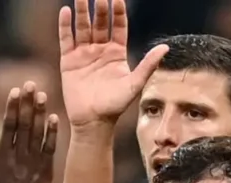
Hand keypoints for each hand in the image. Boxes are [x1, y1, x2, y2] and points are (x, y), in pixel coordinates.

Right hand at [0, 82, 58, 182]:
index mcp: (2, 155)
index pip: (8, 125)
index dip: (13, 107)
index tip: (16, 91)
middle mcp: (18, 157)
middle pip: (24, 124)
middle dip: (27, 103)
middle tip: (31, 84)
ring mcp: (33, 164)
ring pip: (38, 134)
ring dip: (40, 113)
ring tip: (43, 95)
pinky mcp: (45, 173)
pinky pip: (50, 149)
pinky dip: (52, 134)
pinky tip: (55, 119)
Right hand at [58, 0, 168, 128]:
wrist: (93, 122)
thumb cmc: (115, 106)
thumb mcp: (134, 85)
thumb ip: (148, 65)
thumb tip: (166, 48)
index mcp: (116, 54)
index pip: (118, 26)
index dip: (118, 11)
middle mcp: (100, 51)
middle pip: (100, 23)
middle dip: (99, 7)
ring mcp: (84, 55)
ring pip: (82, 27)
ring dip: (81, 11)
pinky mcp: (69, 62)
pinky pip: (66, 39)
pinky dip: (65, 25)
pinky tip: (66, 11)